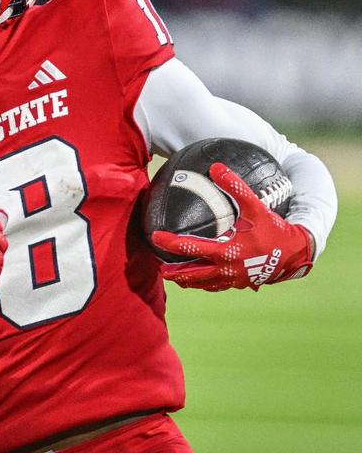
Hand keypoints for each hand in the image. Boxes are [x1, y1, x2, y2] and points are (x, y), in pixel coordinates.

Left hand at [151, 163, 313, 290]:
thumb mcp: (255, 206)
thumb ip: (235, 186)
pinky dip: (205, 284)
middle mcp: (227, 269)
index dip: (170, 243)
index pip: (190, 248)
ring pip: (204, 283)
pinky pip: (218, 286)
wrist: (297, 252)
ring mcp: (234, 279)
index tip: (155, 237)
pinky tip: (198, 281)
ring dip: (187, 280)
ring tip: (172, 277)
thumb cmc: (274, 229)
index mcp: (226, 251)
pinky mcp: (242, 283)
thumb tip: (216, 166)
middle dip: (175, 272)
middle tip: (158, 267)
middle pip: (193, 273)